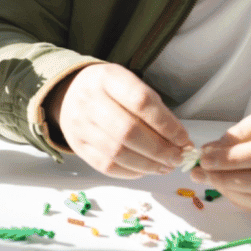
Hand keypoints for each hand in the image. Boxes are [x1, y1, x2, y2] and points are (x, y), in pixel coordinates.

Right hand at [46, 63, 191, 178]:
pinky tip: (146, 169)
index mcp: (107, 78)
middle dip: (159, 149)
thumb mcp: (128, 83)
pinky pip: (106, 166)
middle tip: (177, 157)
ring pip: (117, 152)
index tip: (183, 138)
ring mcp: (80, 125)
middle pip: (128, 131)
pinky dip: (131, 172)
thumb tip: (179, 139)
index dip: (166, 124)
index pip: (140, 101)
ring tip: (166, 166)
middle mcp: (90, 100)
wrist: (68, 93)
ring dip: (148, 164)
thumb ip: (153, 107)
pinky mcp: (77, 146)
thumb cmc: (108, 89)